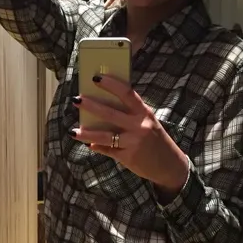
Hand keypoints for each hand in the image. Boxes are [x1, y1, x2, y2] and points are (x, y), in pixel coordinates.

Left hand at [70, 74, 188, 197]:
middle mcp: (139, 126)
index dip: (111, 84)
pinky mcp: (128, 157)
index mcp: (144, 113)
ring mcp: (133, 142)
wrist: (170, 165)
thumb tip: (102, 107)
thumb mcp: (147, 123)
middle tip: (76, 99)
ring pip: (105, 136)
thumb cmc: (154, 139)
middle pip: (111, 113)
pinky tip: (88, 144)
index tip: (96, 77)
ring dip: (87, 133)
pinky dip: (96, 147)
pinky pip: (108, 150)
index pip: (127, 93)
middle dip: (91, 106)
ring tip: (72, 131)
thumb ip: (129, 115)